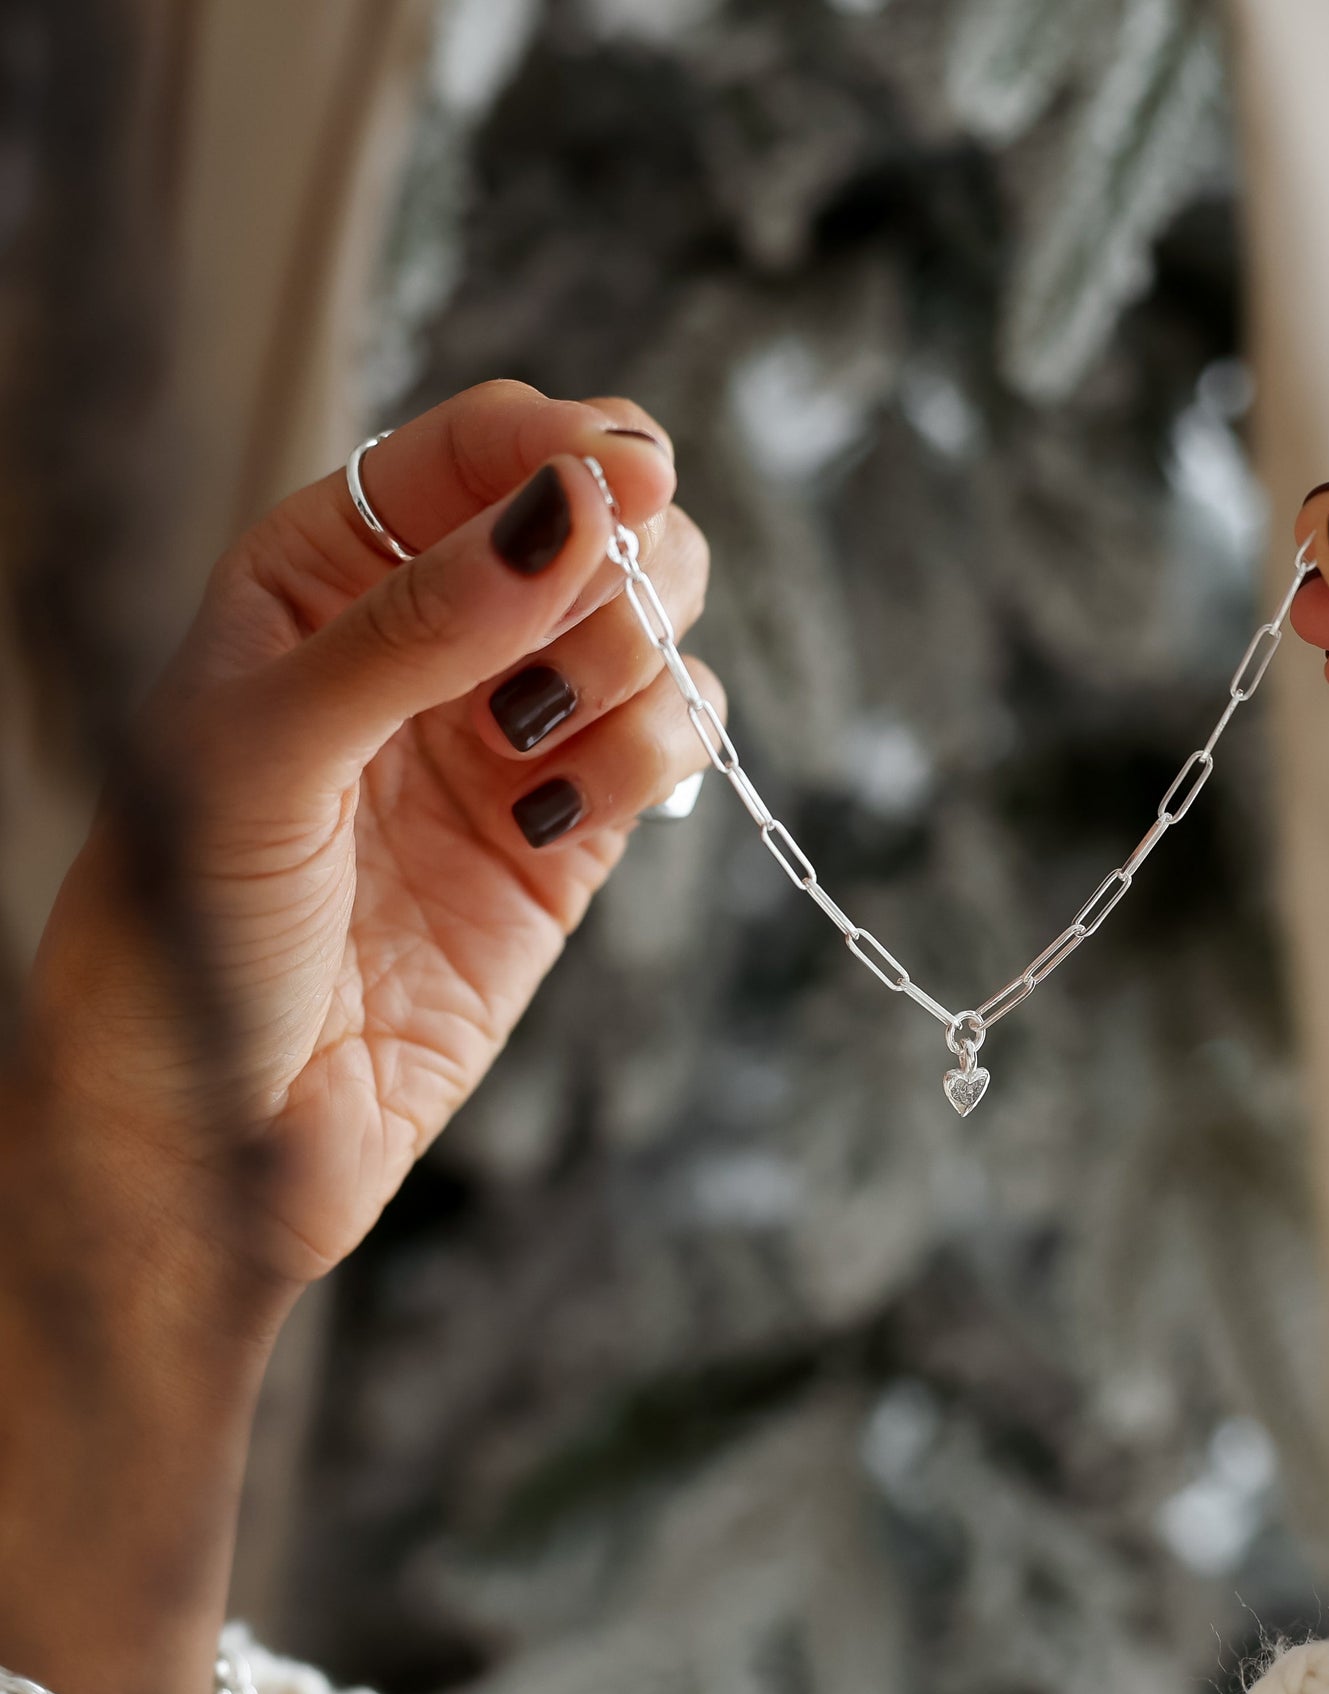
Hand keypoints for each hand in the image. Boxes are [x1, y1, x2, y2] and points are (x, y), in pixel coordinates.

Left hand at [0, 382, 716, 1693]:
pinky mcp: (573, 836)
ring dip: (633, 664)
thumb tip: (567, 508)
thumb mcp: (262, 752)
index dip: (556, 446)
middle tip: (577, 632)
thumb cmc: (183, 930)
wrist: (218, 1134)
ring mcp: (510, 738)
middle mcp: (429, 644)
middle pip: (592, 524)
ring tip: (543, 741)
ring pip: (648, 626)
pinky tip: (568, 811)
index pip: (466, 453)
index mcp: (321, 579)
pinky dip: (655, 754)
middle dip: (615, 562)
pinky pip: (668, 741)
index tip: (622, 476)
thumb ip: (416, 626)